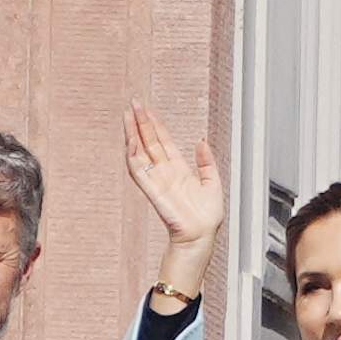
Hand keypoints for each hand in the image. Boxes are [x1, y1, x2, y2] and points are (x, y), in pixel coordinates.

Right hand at [123, 100, 222, 304]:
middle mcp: (165, 172)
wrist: (201, 236)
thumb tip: (201, 141)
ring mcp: (157, 180)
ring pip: (140, 152)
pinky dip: (133, 156)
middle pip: (149, 142)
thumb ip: (207, 162)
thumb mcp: (213, 183)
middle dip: (141, 122)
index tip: (148, 109)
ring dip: (133, 134)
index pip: (163, 142)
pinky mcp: (153, 191)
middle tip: (133, 103)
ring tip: (128, 116)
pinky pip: (139, 171)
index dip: (156, 124)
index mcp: (179, 169)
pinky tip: (131, 141)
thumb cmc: (206, 218)